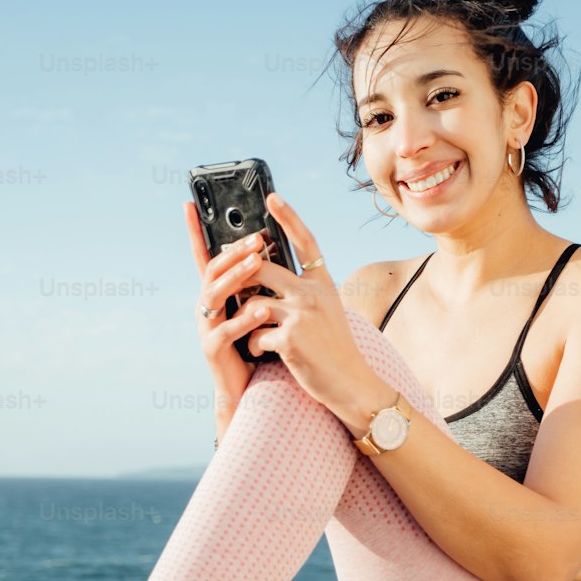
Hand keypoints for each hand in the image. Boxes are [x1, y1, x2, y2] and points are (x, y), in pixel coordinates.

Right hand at [184, 200, 274, 422]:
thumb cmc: (253, 344)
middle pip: (212, 271)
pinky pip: (226, 330)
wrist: (245, 387)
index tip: (189, 204)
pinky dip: (245, 318)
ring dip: (237, 276)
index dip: (194, 231)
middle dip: (234, 252)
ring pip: (215, 295)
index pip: (204, 256)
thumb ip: (255, 283)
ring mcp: (206, 327)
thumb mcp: (254, 307)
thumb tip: (269, 249)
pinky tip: (262, 309)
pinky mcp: (213, 349)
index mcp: (214, 294)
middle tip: (257, 238)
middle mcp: (205, 306)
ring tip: (259, 262)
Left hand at [242, 192, 368, 415]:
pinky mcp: (290, 338)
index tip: (272, 197)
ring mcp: (301, 314)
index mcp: (323, 283)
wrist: (351, 383)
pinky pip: (254, 333)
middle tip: (230, 284)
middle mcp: (313, 293)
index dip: (288, 217)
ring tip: (254, 336)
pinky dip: (253, 345)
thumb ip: (304, 291)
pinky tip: (261, 353)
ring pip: (253, 302)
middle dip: (241, 276)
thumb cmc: (334, 350)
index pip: (306, 241)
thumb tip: (270, 274)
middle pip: (262, 267)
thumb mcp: (327, 311)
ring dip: (245, 321)